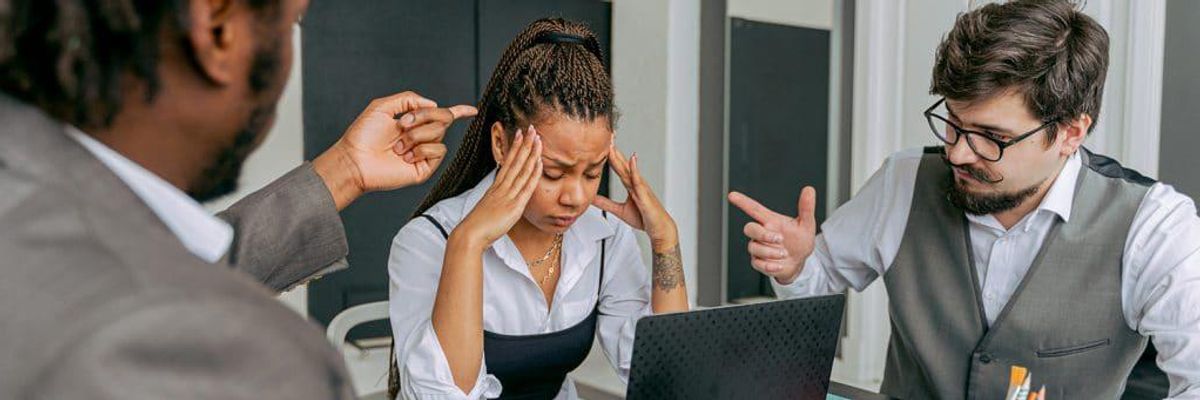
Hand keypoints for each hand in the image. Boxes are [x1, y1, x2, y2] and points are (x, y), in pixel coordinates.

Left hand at [313, 91, 476, 208]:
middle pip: (443, 118)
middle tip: (402, 124)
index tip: (472, 110)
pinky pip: (438, 151)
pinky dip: (421, 150)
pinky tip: (405, 157)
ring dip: (415, 136)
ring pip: (439, 133)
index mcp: (413, 122)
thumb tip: (433, 104)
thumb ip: (408, 99)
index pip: (440, 115)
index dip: (458, 111)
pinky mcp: (425, 167)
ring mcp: (424, 152)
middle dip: (423, 117)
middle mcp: (421, 136)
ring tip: (397, 146)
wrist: (355, 160)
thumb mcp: (382, 107)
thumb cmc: (363, 136)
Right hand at [453, 126, 543, 246]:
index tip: (519, 134)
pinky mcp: (514, 206)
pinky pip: (526, 187)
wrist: (471, 234)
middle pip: (515, 161)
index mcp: (496, 187)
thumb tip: (504, 198)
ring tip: (537, 138)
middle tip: (531, 128)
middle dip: (524, 144)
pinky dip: (533, 174)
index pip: (507, 162)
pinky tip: (538, 162)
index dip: (514, 147)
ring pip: (521, 170)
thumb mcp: (489, 208)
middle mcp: (502, 187)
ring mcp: (508, 195)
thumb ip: (498, 200)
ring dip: (530, 153)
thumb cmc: (478, 225)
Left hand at [592, 146, 677, 250]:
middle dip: (614, 149)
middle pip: (621, 163)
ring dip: (620, 155)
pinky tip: (632, 159)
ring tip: (612, 143)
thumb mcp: (619, 210)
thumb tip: (591, 198)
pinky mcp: (645, 193)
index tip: (602, 143)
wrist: (658, 228)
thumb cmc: (643, 218)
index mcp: (630, 185)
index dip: (610, 155)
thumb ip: (605, 203)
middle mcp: (635, 182)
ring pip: (628, 168)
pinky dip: (634, 169)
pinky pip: (638, 179)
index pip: (617, 166)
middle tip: (606, 135)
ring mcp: (641, 186)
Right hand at [727, 187, 817, 283]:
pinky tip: (780, 264)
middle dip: (763, 234)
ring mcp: (759, 247)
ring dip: (770, 252)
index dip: (742, 202)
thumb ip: (806, 208)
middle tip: (780, 239)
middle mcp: (762, 233)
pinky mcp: (759, 262)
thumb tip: (809, 190)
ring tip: (785, 253)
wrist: (800, 262)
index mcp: (770, 221)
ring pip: (754, 247)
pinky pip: (757, 263)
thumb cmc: (800, 241)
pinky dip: (769, 265)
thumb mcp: (806, 224)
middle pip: (749, 228)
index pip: (754, 209)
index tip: (732, 195)